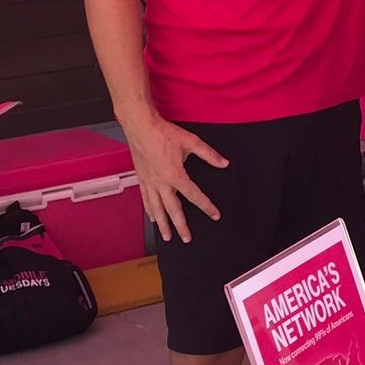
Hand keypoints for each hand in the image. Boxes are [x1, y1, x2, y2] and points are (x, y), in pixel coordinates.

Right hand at [123, 112, 225, 243]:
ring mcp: (149, 182)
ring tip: (167, 237)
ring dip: (162, 224)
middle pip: (172, 209)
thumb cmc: (163, 133)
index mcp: (175, 175)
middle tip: (187, 239)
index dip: (206, 206)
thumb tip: (224, 163)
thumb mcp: (191, 142)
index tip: (215, 215)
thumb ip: (209, 154)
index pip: (194, 195)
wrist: (140, 126)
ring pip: (156, 208)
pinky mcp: (141, 178)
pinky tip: (152, 218)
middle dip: (181, 226)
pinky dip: (149, 210)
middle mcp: (161, 183)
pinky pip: (145, 199)